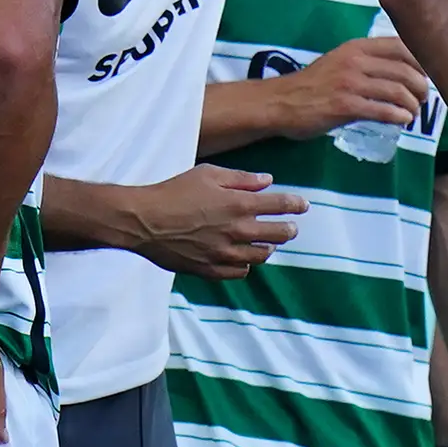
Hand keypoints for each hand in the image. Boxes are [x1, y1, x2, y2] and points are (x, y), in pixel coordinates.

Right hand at [123, 167, 307, 278]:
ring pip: (262, 256)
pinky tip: (242, 257)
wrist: (144, 221)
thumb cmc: (174, 192)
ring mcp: (226, 253)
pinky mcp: (212, 269)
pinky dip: (246, 264)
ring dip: (268, 247)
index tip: (303, 206)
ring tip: (266, 243)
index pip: (282, 205)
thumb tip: (267, 181)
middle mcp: (239, 231)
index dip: (297, 205)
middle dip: (289, 228)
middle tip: (289, 227)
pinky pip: (240, 271)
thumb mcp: (207, 174)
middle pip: (280, 234)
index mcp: (240, 204)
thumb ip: (241, 179)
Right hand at [273, 37, 428, 138]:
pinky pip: (383, 110)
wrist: (280, 103)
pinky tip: (402, 121)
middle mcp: (355, 61)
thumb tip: (400, 73)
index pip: (402, 47)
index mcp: (356, 47)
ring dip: (412, 105)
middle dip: (421, 88)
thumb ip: (366, 62)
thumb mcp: (339, 62)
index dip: (421, 62)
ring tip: (412, 113)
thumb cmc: (312, 86)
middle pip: (405, 71)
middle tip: (422, 100)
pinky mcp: (345, 105)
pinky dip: (399, 116)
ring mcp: (350, 83)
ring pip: (398, 91)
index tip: (425, 76)